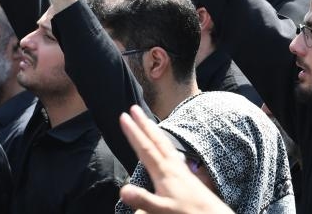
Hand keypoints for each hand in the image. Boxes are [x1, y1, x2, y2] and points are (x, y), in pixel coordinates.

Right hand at [118, 106, 232, 213]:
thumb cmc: (188, 212)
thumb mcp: (162, 210)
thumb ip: (143, 199)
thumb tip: (123, 190)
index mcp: (164, 172)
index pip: (145, 148)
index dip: (133, 132)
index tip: (124, 117)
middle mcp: (172, 166)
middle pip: (156, 140)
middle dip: (143, 124)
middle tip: (134, 108)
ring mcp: (180, 169)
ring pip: (165, 144)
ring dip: (154, 131)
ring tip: (148, 122)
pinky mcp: (187, 175)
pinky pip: (172, 152)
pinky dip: (166, 145)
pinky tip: (168, 149)